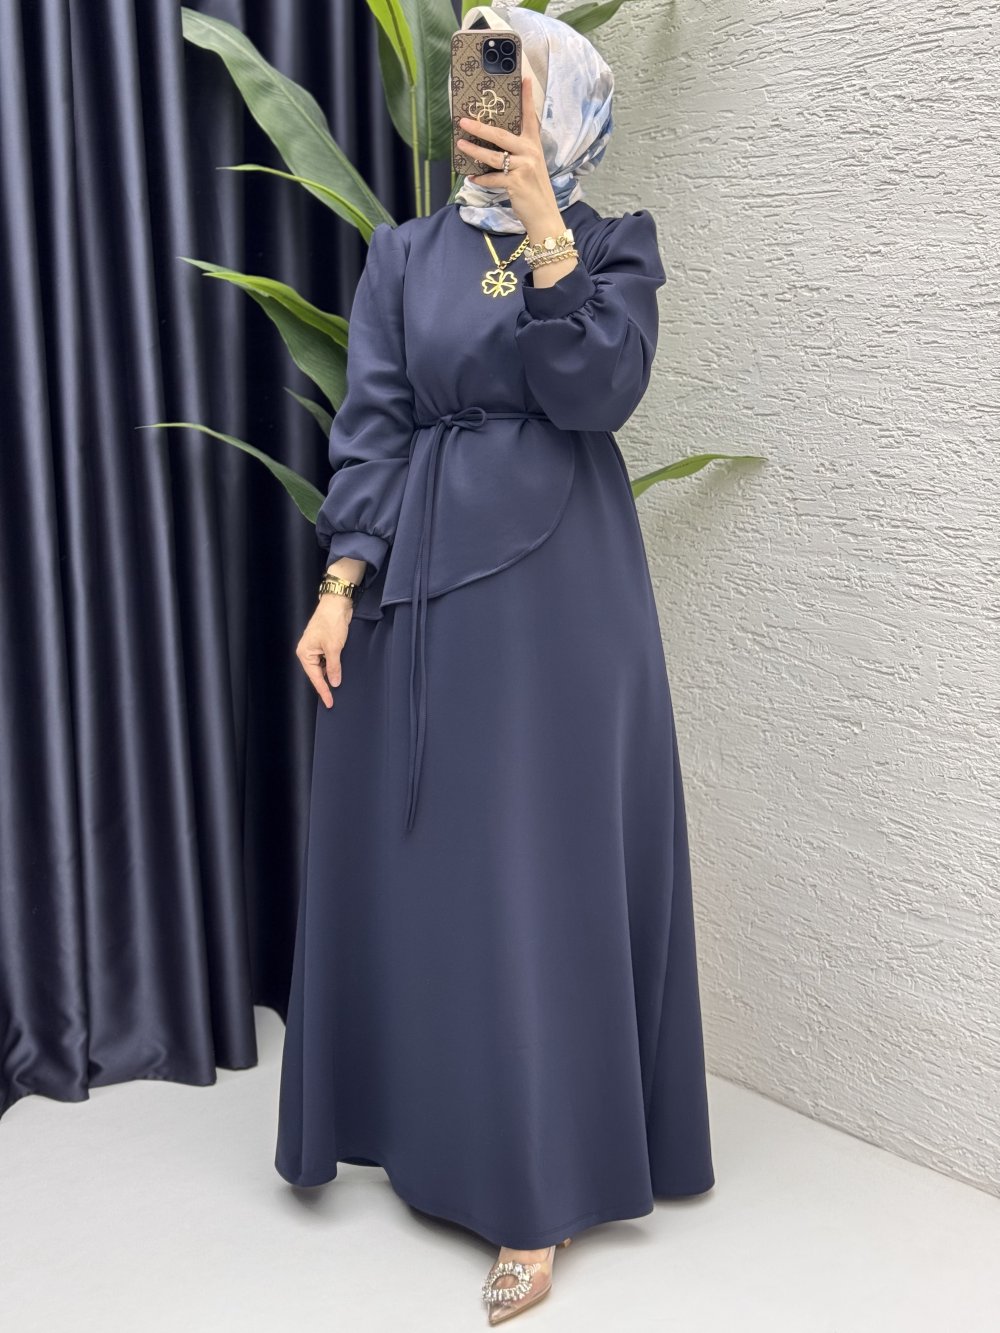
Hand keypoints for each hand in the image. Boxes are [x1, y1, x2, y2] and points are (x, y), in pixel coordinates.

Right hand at [297, 595, 352, 707]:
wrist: (337, 604)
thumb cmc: (331, 622)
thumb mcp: (334, 647)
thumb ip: (334, 667)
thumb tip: (335, 682)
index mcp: (305, 653)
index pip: (315, 677)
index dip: (323, 691)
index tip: (329, 703)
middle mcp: (307, 652)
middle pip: (317, 674)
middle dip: (326, 685)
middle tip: (333, 700)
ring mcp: (315, 648)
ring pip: (323, 667)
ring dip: (330, 675)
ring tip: (338, 687)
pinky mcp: (323, 644)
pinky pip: (327, 660)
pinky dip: (333, 667)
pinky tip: (339, 672)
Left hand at [456, 71, 558, 231]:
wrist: (544, 214)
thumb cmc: (534, 189)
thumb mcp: (531, 166)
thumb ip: (517, 153)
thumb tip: (493, 145)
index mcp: (533, 145)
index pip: (530, 117)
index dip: (527, 98)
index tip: (524, 78)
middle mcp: (530, 153)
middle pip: (501, 135)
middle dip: (480, 127)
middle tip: (463, 121)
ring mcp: (523, 167)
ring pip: (493, 156)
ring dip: (474, 151)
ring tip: (460, 145)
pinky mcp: (516, 183)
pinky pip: (492, 178)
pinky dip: (481, 180)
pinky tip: (472, 179)